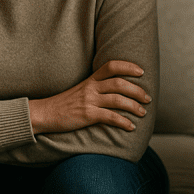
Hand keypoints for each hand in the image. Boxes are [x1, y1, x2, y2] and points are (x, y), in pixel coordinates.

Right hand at [28, 60, 149, 134]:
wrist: (45, 114)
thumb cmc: (65, 104)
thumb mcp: (81, 90)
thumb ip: (97, 87)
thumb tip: (118, 91)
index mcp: (90, 79)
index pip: (111, 66)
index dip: (128, 66)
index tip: (141, 72)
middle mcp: (91, 88)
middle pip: (120, 84)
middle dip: (137, 91)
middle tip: (148, 98)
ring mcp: (89, 101)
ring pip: (118, 100)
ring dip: (134, 107)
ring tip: (143, 113)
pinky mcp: (87, 115)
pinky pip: (110, 117)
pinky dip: (123, 122)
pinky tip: (131, 127)